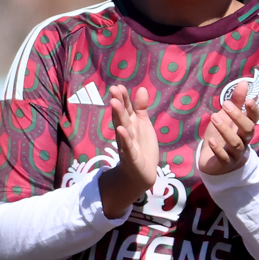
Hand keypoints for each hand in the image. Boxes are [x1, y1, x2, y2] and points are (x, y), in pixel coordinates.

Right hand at [101, 84, 157, 212]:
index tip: (119, 86)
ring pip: (123, 128)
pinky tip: (121, 129)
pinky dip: (124, 138)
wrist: (142, 173)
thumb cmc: (141, 146)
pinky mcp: (132, 157)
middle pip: (122, 116)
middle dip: (118, 104)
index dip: (123, 98)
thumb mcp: (143, 125)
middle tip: (114, 90)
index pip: (126, 109)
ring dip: (119, 116)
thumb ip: (141, 108)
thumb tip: (141, 89)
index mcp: (130, 124)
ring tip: (115, 103)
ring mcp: (128, 144)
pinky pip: (128, 146)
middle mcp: (126, 132)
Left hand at [198, 77, 258, 176]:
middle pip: (248, 130)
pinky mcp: (225, 163)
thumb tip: (244, 82)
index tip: (248, 100)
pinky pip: (224, 157)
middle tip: (226, 105)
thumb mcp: (227, 117)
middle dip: (239, 117)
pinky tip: (211, 141)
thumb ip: (236, 102)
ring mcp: (235, 153)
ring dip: (225, 130)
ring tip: (214, 117)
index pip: (255, 119)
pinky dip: (218, 149)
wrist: (215, 162)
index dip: (254, 111)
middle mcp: (244, 140)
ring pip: (236, 143)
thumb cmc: (223, 137)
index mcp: (245, 129)